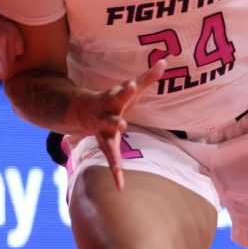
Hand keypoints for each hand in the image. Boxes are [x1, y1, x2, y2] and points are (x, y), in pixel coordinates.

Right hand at [72, 61, 165, 192]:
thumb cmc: (112, 98)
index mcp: (113, 100)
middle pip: (111, 119)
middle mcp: (106, 117)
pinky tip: (121, 187)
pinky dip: (115, 173)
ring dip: (113, 154)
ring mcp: (103, 133)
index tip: (132, 85)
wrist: (82, 111)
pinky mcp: (105, 145)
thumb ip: (147, 77)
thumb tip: (165, 61)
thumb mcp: (128, 88)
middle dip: (116, 122)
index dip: (127, 90)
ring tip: (117, 167)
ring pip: (107, 143)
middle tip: (123, 124)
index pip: (121, 93)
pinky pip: (110, 160)